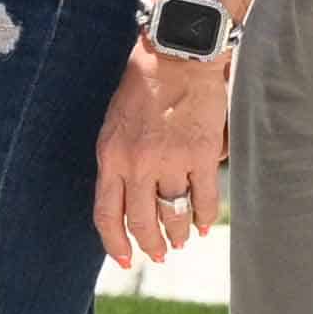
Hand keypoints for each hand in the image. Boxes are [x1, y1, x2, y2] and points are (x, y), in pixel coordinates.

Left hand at [90, 47, 233, 271]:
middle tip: (160, 255)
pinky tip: (205, 225)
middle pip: (142, 222)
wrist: (177, 54)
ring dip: (179, 234)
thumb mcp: (114, 124)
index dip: (116, 243)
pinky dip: (205, 217)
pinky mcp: (202, 154)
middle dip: (151, 245)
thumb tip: (127, 199)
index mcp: (110, 156)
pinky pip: (203, 198)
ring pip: (175, 215)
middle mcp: (137, 164)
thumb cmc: (142, 84)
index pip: (107, 214)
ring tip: (182, 241)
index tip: (125, 259)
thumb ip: (118, 161)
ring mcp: (171, 161)